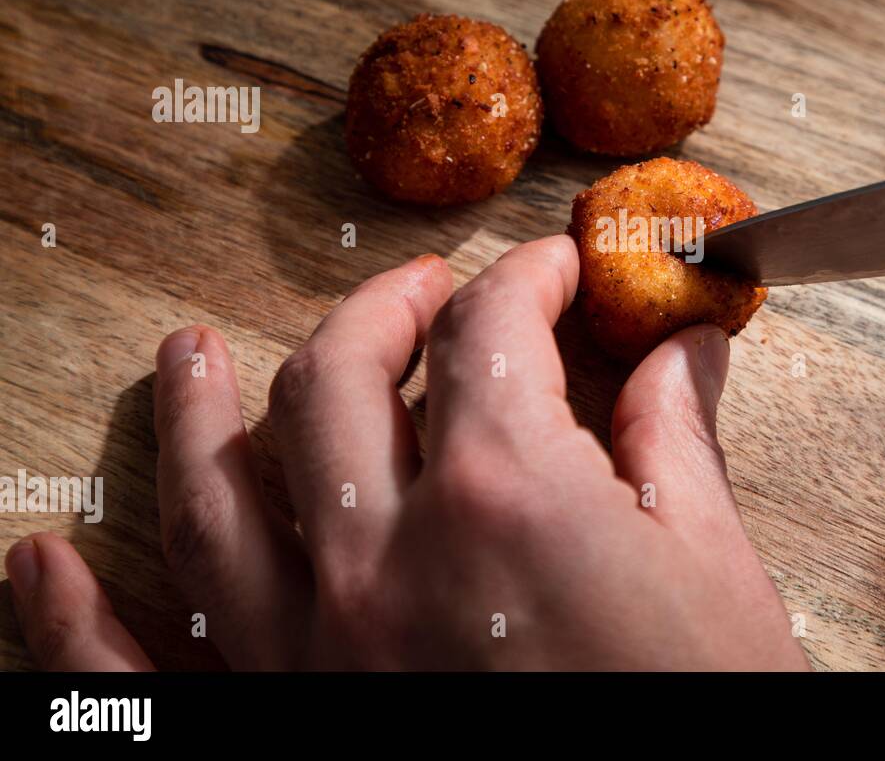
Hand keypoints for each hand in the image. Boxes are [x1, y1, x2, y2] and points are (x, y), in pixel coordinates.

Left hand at [4, 236, 807, 669]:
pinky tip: (45, 568)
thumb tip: (685, 346)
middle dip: (384, 308)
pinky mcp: (278, 726)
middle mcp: (383, 559)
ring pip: (214, 494)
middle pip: (341, 377)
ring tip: (188, 357)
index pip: (490, 332)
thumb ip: (675, 438)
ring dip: (194, 412)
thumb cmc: (703, 712)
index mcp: (504, 496)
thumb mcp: (713, 570)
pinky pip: (134, 678)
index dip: (524, 279)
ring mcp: (312, 650)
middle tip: (419, 290)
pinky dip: (74, 622)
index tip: (544, 272)